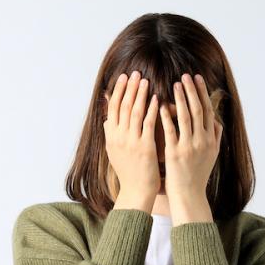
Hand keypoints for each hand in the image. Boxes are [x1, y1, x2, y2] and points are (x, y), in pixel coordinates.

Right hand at [103, 70, 160, 211]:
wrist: (136, 191)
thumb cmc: (128, 171)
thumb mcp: (114, 150)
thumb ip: (111, 131)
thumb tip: (107, 116)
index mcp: (111, 136)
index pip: (113, 107)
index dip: (118, 90)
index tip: (123, 77)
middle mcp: (118, 137)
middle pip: (123, 106)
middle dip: (129, 87)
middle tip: (135, 72)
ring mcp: (131, 142)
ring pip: (134, 112)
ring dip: (140, 94)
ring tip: (145, 80)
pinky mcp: (144, 147)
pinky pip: (148, 124)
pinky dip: (151, 110)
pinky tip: (157, 99)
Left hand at [159, 73, 221, 222]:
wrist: (189, 196)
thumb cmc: (198, 175)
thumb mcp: (211, 156)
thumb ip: (215, 138)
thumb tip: (218, 122)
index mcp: (211, 140)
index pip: (207, 110)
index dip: (202, 93)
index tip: (197, 79)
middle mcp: (202, 141)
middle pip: (198, 110)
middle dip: (192, 91)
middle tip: (186, 75)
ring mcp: (189, 147)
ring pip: (186, 117)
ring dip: (181, 98)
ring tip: (175, 84)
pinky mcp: (175, 154)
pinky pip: (170, 131)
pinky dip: (166, 116)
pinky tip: (160, 105)